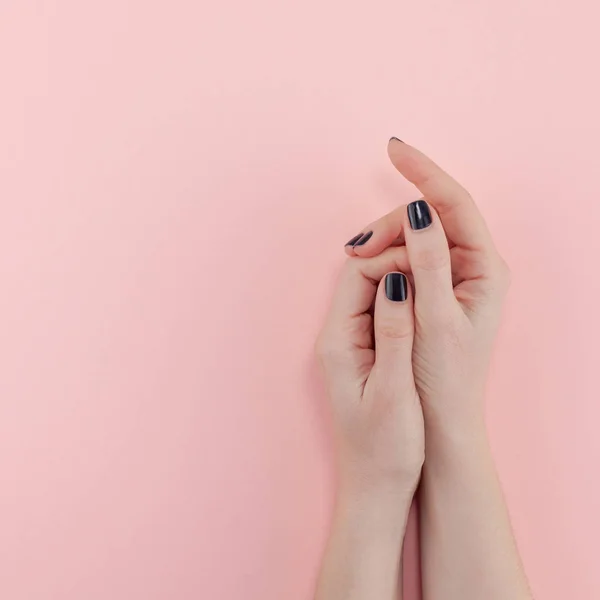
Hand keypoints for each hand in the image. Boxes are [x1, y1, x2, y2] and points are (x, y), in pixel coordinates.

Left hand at [315, 249, 424, 493]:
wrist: (376, 486)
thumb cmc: (384, 447)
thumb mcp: (394, 390)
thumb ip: (394, 333)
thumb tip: (396, 281)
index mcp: (338, 340)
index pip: (358, 274)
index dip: (392, 259)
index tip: (428, 261)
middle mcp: (338, 336)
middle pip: (363, 277)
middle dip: (397, 263)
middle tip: (436, 262)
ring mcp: (351, 344)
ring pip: (374, 292)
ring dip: (403, 281)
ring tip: (437, 279)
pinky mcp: (366, 354)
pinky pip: (382, 312)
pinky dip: (405, 301)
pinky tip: (429, 305)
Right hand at [344, 139, 510, 434]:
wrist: (442, 421)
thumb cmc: (444, 377)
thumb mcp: (436, 319)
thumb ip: (429, 262)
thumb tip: (416, 210)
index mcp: (485, 268)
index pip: (455, 203)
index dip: (424, 172)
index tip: (392, 149)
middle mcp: (472, 266)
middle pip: (430, 219)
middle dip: (390, 222)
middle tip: (354, 245)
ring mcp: (452, 277)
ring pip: (415, 237)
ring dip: (384, 239)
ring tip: (354, 257)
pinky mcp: (433, 290)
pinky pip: (408, 257)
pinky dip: (386, 254)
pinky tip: (366, 262)